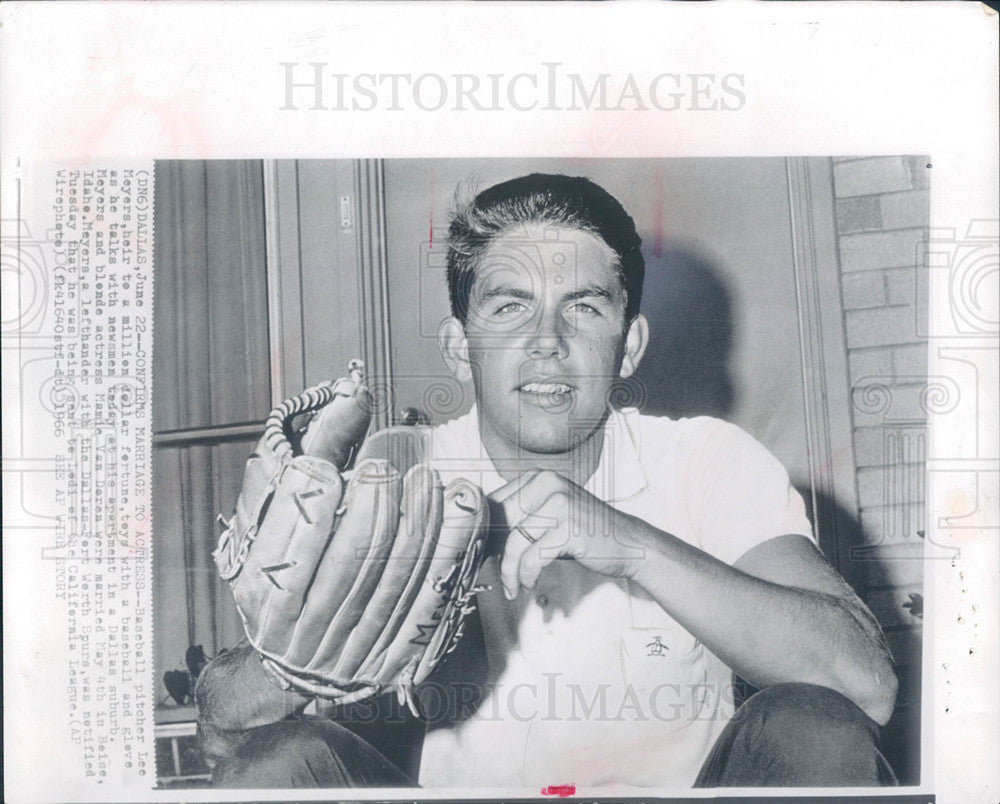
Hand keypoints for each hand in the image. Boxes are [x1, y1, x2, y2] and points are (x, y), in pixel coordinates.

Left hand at [489, 469, 648, 599]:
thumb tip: (479, 537)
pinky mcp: (569, 528)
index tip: (480, 554)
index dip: (482, 532)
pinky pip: (533, 557)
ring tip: (512, 586)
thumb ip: (519, 518)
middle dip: (492, 553)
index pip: (495, 503)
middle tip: (493, 573)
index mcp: (538, 478)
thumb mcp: (549, 516)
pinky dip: (527, 576)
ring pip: (514, 543)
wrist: (629, 543)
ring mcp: (560, 504)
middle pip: (501, 522)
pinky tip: (529, 584)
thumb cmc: (584, 533)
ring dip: (509, 571)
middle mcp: (548, 484)